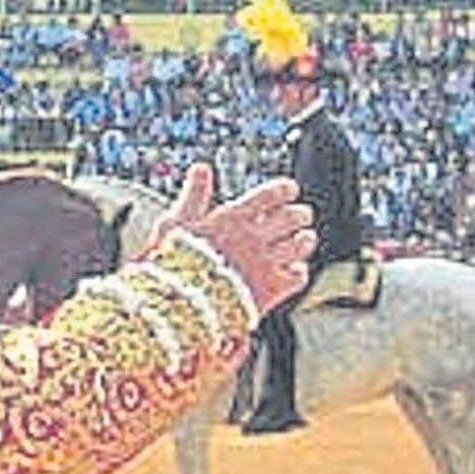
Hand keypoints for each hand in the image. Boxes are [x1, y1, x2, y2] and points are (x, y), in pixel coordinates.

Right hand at [152, 163, 315, 316]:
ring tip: (303, 239)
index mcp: (232, 218)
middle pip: (293, 217)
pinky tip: (293, 272)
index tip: (289, 190)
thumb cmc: (171, 265)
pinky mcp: (272, 289)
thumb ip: (193, 194)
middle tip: (300, 215)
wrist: (180, 305)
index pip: (272, 193)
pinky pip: (298, 276)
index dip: (285, 190)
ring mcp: (266, 263)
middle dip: (299, 215)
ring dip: (303, 240)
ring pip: (301, 244)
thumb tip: (201, 168)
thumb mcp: (175, 223)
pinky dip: (298, 272)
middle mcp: (255, 237)